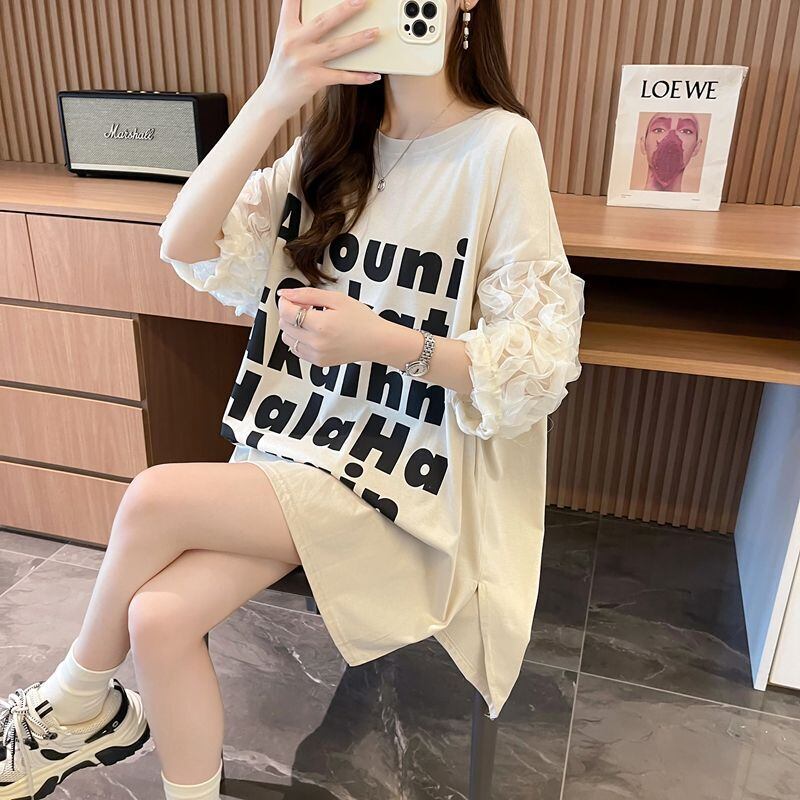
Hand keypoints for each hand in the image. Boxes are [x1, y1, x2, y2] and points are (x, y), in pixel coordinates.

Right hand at [262, 0, 381, 117]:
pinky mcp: (313, 80)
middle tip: (362, 1)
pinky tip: (373, 75)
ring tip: (375, 33)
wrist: (272, 101)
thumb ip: (301, 29)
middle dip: (345, 9)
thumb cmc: (284, 70)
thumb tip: (328, 19)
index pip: (292, 2)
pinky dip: (358, 77)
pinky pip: (341, 76)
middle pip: (323, 21)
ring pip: (336, 47)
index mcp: (286, 30)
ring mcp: (304, 61)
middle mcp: (294, 43)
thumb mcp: (285, 44)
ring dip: (358, 40)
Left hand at [276, 286, 387, 366]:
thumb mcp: (336, 299)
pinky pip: (297, 349)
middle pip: (284, 325)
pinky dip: (300, 339)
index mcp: (321, 325)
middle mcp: (316, 343)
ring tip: (311, 320)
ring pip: (287, 339)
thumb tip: (285, 294)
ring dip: (293, 327)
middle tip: (306, 307)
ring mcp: (316, 355)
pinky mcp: (318, 362)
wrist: (377, 341)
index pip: (286, 313)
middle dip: (290, 312)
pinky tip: (315, 332)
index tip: (291, 297)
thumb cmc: (361, 319)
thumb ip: (308, 294)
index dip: (285, 302)